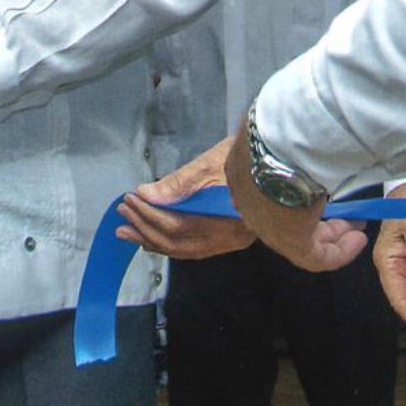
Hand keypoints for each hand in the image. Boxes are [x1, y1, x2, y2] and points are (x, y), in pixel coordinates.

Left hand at [116, 136, 255, 258]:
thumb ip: (179, 182)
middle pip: (180, 242)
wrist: (282, 161)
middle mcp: (232, 238)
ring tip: (127, 230)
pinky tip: (152, 239)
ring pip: (184, 249)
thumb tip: (146, 194)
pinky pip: (193, 248)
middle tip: (123, 212)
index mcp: (229, 219)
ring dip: (153, 239)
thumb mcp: (212, 162)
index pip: (180, 225)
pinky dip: (170, 243)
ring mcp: (232, 241)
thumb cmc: (250, 156)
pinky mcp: (230, 238)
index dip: (151, 214)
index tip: (131, 199)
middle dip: (147, 228)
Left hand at [226, 121, 367, 273]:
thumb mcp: (279, 123)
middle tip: (344, 215)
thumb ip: (286, 135)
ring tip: (356, 229)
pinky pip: (317, 256)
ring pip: (302, 238)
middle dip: (318, 218)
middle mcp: (251, 203)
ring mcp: (269, 224)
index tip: (317, 191)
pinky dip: (339, 252)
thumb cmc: (284, 125)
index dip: (294, 195)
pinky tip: (358, 240)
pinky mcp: (290, 241)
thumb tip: (300, 128)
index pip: (266, 191)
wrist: (285, 140)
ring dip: (333, 235)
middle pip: (285, 217)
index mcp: (243, 171)